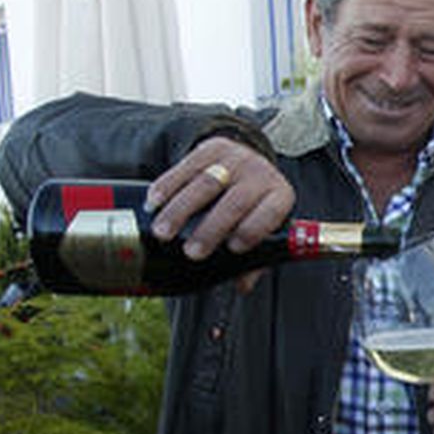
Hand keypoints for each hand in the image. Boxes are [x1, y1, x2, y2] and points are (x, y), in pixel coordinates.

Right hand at [145, 138, 295, 267]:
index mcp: (279, 196)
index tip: (232, 249)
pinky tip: (153, 204)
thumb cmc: (256, 206)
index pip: (270, 213)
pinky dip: (167, 187)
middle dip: (211, 229)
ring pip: (205, 183)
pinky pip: (185, 166)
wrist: (250, 161)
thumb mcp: (264, 225)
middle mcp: (260, 175)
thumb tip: (242, 285)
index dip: (252, 231)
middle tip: (191, 253)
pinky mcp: (211, 148)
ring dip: (180, 210)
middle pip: (234, 202)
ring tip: (162, 232)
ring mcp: (236, 159)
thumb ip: (256, 255)